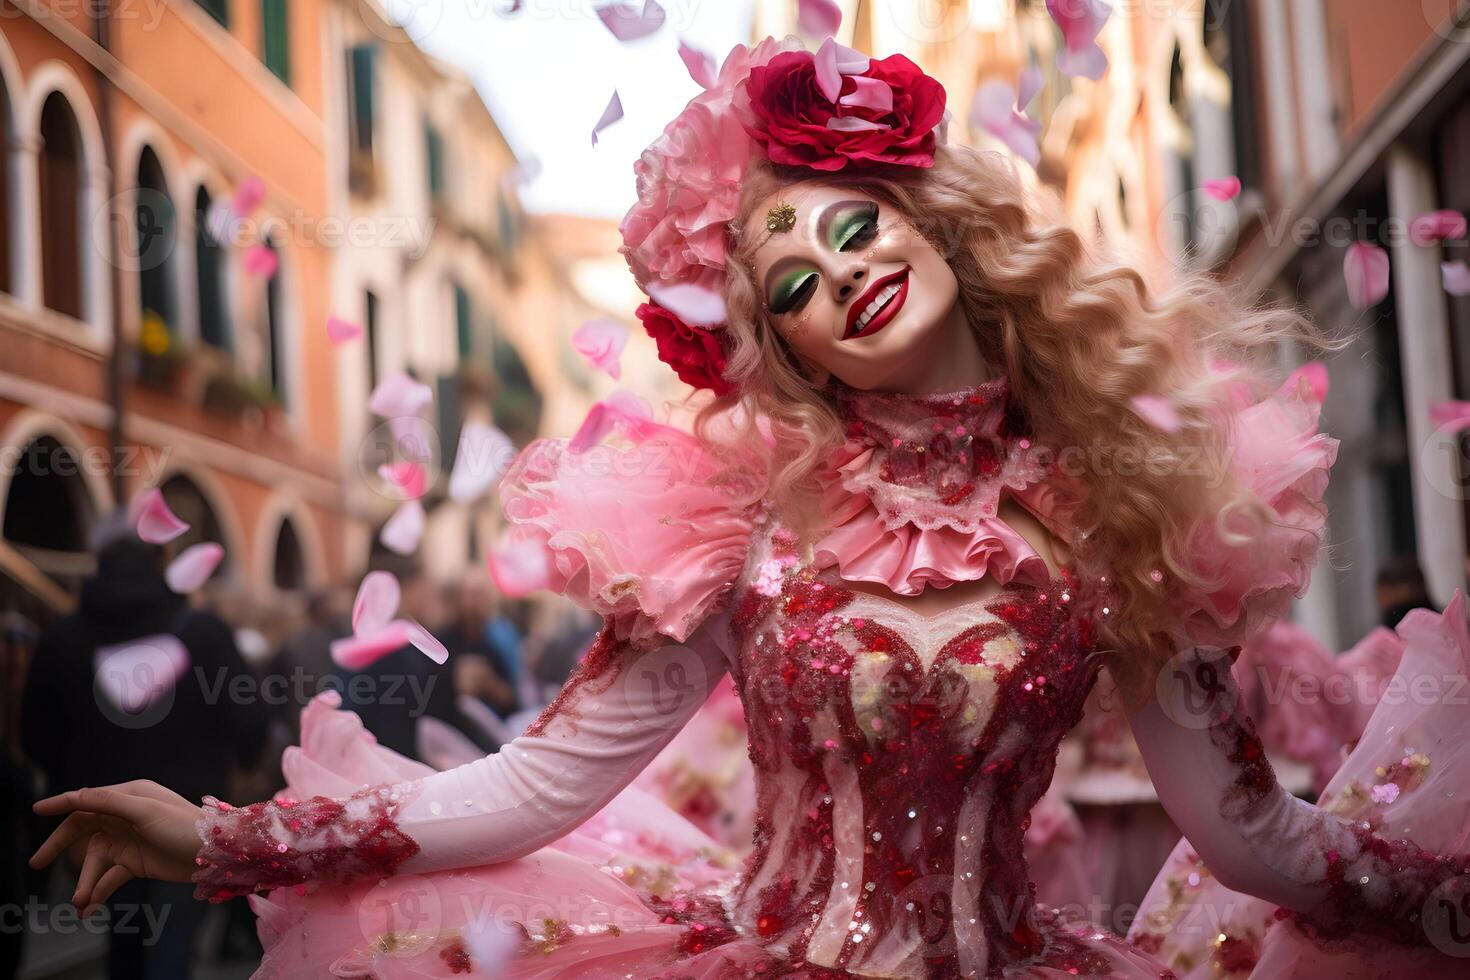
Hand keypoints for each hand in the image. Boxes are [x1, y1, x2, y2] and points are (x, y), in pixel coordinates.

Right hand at [29, 781, 203, 914]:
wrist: (214, 856)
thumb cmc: (183, 826)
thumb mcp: (145, 811)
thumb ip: (109, 802)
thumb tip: (76, 795)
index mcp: (129, 796)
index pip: (88, 798)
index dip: (61, 803)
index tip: (36, 809)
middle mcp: (125, 815)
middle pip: (83, 829)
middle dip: (59, 846)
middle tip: (36, 862)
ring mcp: (128, 840)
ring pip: (95, 860)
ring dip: (85, 881)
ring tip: (80, 902)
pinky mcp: (135, 862)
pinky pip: (109, 877)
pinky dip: (98, 891)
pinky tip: (89, 908)